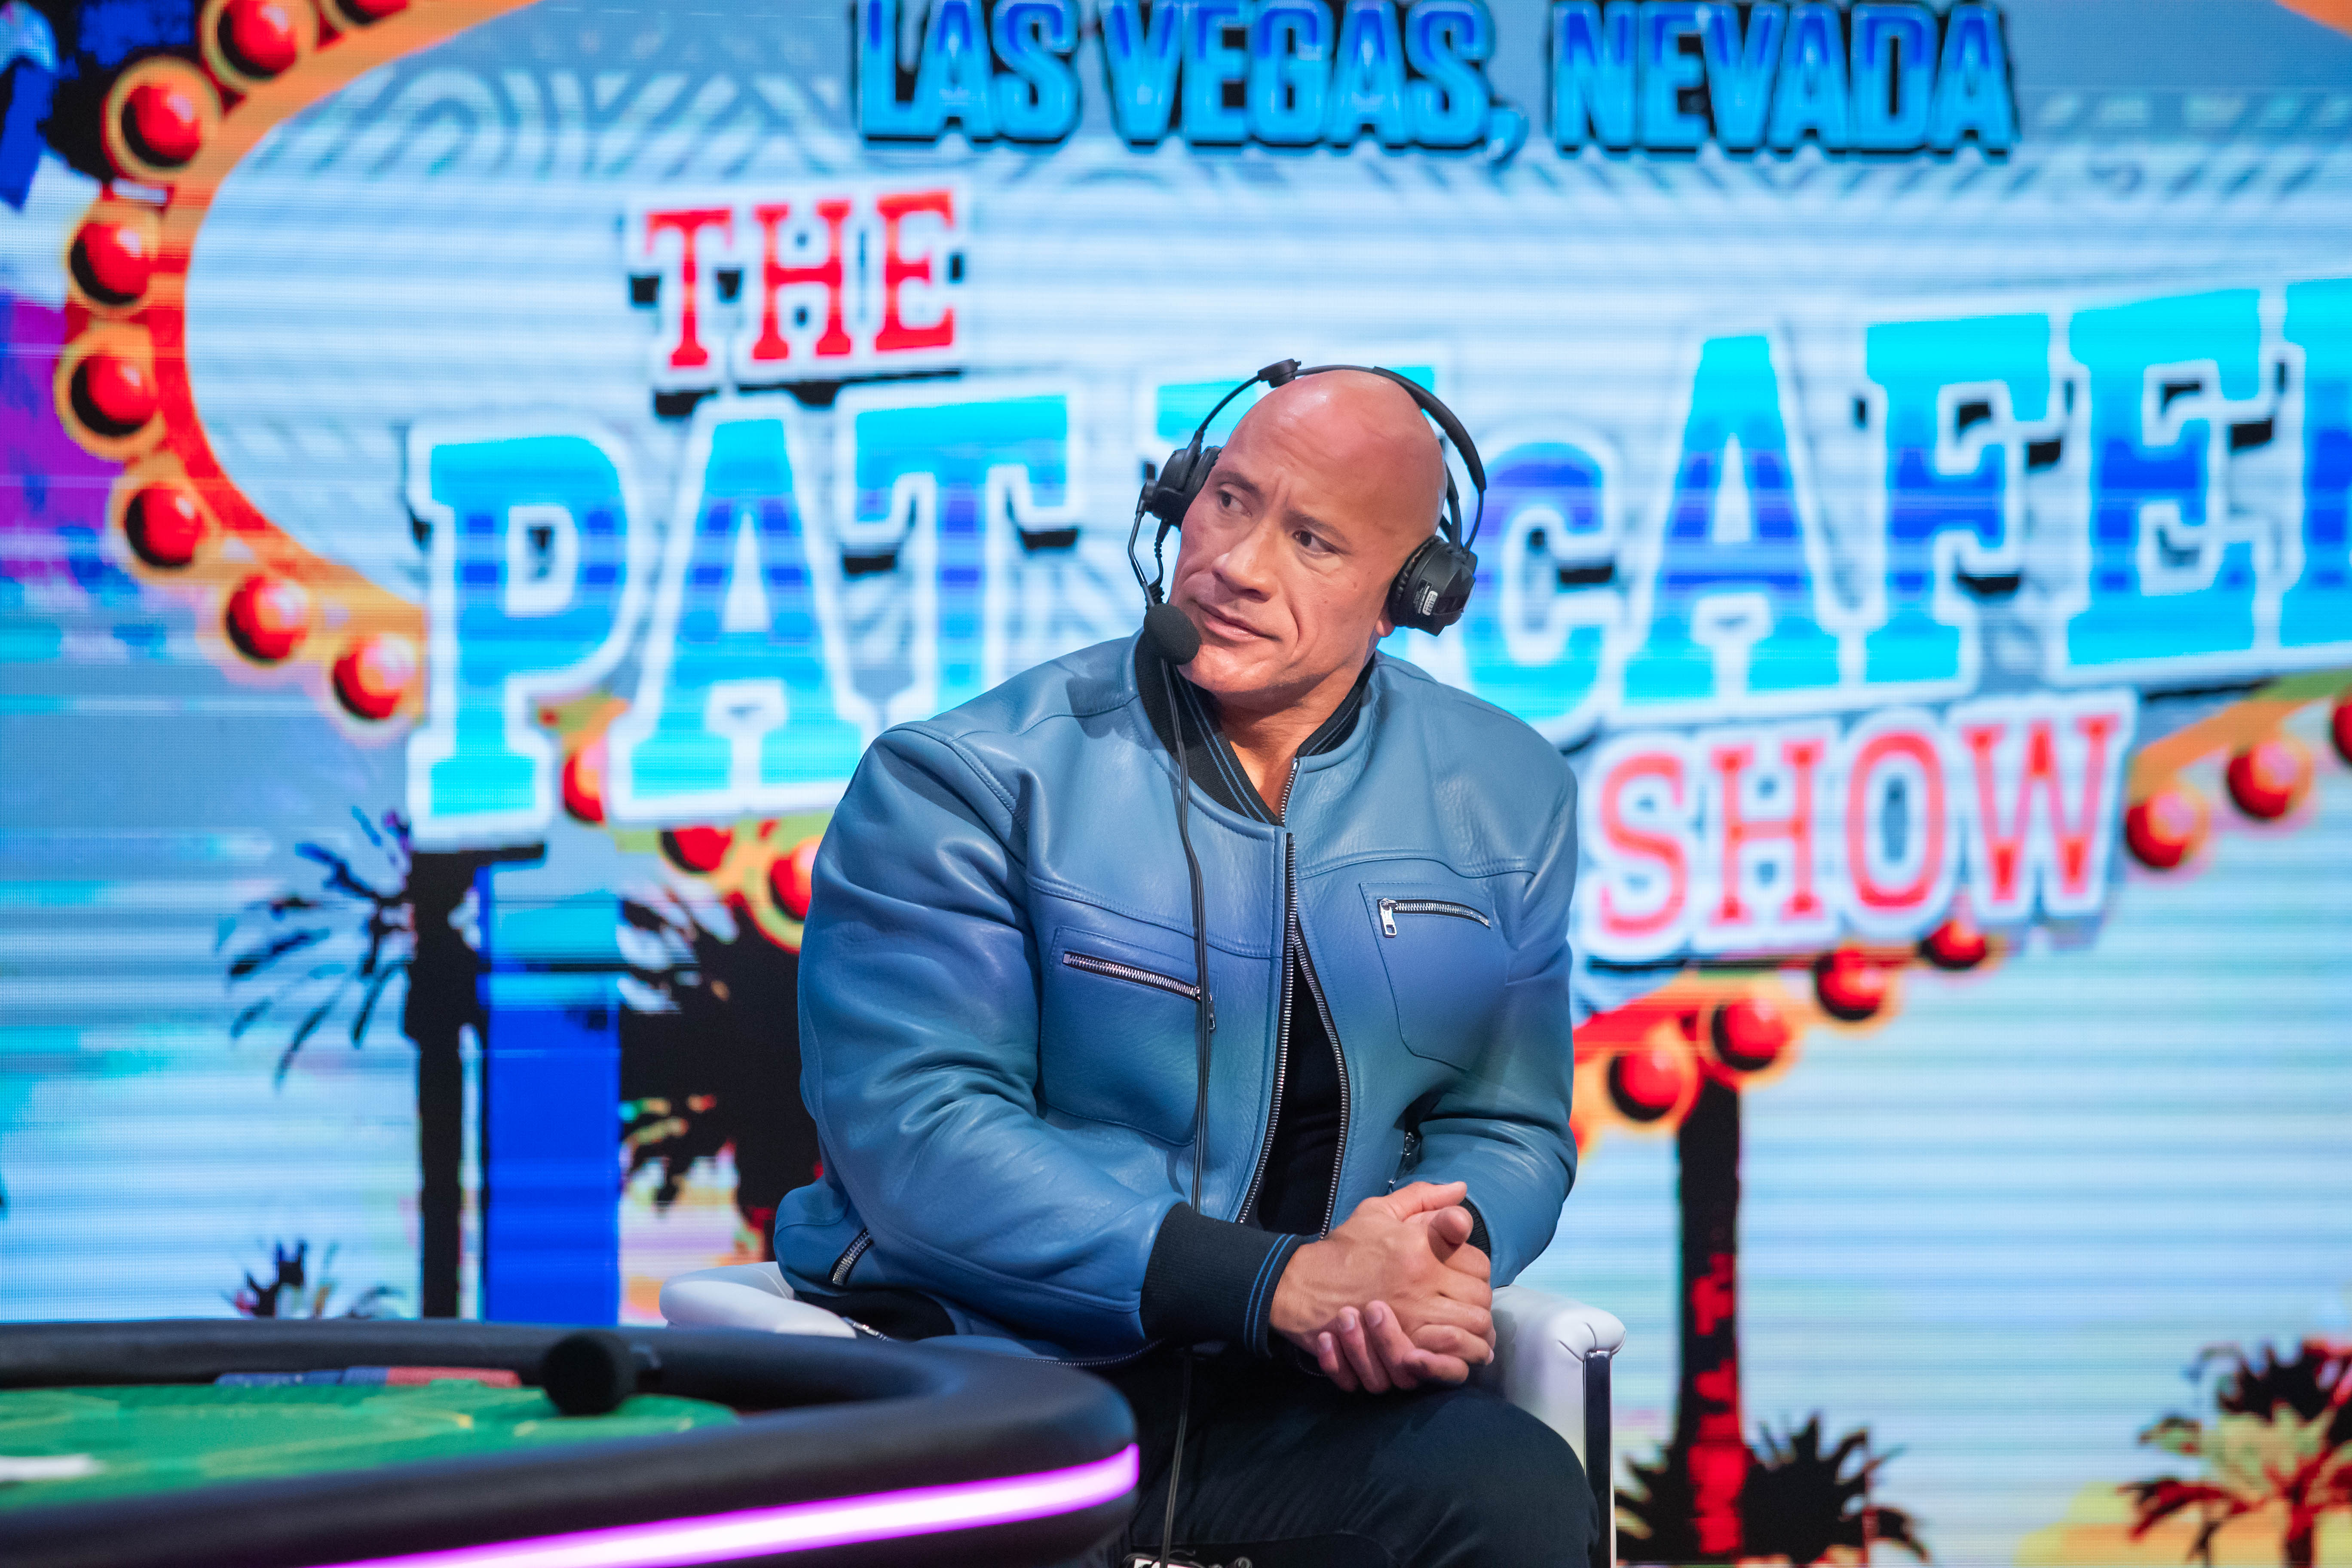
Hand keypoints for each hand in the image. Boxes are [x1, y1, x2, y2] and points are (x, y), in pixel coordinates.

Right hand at [1269, 1182, 1494, 1392]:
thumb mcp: (1378, 1212)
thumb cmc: (1342, 1248)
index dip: (1477, 1270)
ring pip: (1473, 1329)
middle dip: (1480, 1302)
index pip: (1477, 1262)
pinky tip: (1457, 1354)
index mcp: (1420, 1246)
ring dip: (1476, 1332)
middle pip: (1480, 1297)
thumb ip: (1423, 1199)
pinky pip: (1451, 1357)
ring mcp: (1413, 1317)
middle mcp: (1421, 1281)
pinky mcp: (1402, 1347)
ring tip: (1470, 1332)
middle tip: (1468, 1305)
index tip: (1465, 1275)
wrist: (1302, 1287)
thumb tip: (1461, 1188)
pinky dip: (1460, 1358)